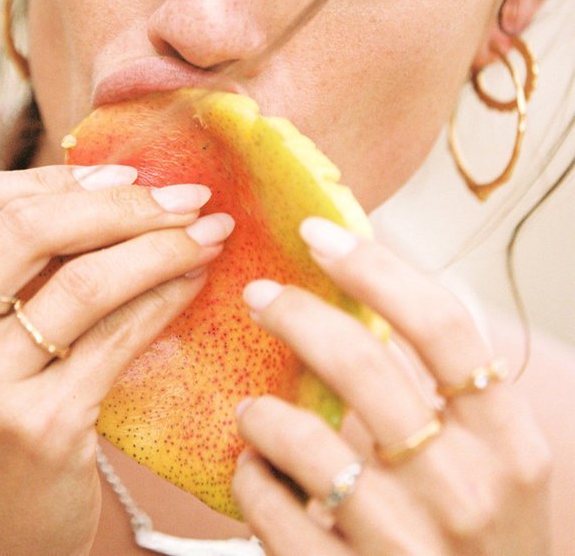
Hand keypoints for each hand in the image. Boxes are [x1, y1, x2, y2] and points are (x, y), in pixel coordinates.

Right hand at [0, 162, 232, 555]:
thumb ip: (4, 271)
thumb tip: (109, 183)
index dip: (49, 176)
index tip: (121, 174)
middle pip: (30, 228)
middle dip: (124, 204)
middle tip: (186, 197)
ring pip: (85, 280)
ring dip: (163, 245)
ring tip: (207, 232)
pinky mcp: (37, 430)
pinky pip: (118, 338)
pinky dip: (167, 297)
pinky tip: (196, 282)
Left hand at [232, 220, 551, 554]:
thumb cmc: (491, 543)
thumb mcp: (506, 465)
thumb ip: (465, 388)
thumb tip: (392, 289)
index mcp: (509, 444)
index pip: (441, 325)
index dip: (373, 268)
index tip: (320, 235)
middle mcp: (462, 489)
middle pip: (361, 363)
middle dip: (295, 313)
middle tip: (261, 296)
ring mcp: (405, 542)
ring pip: (303, 438)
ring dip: (262, 411)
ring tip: (254, 410)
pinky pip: (273, 510)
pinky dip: (252, 479)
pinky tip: (257, 472)